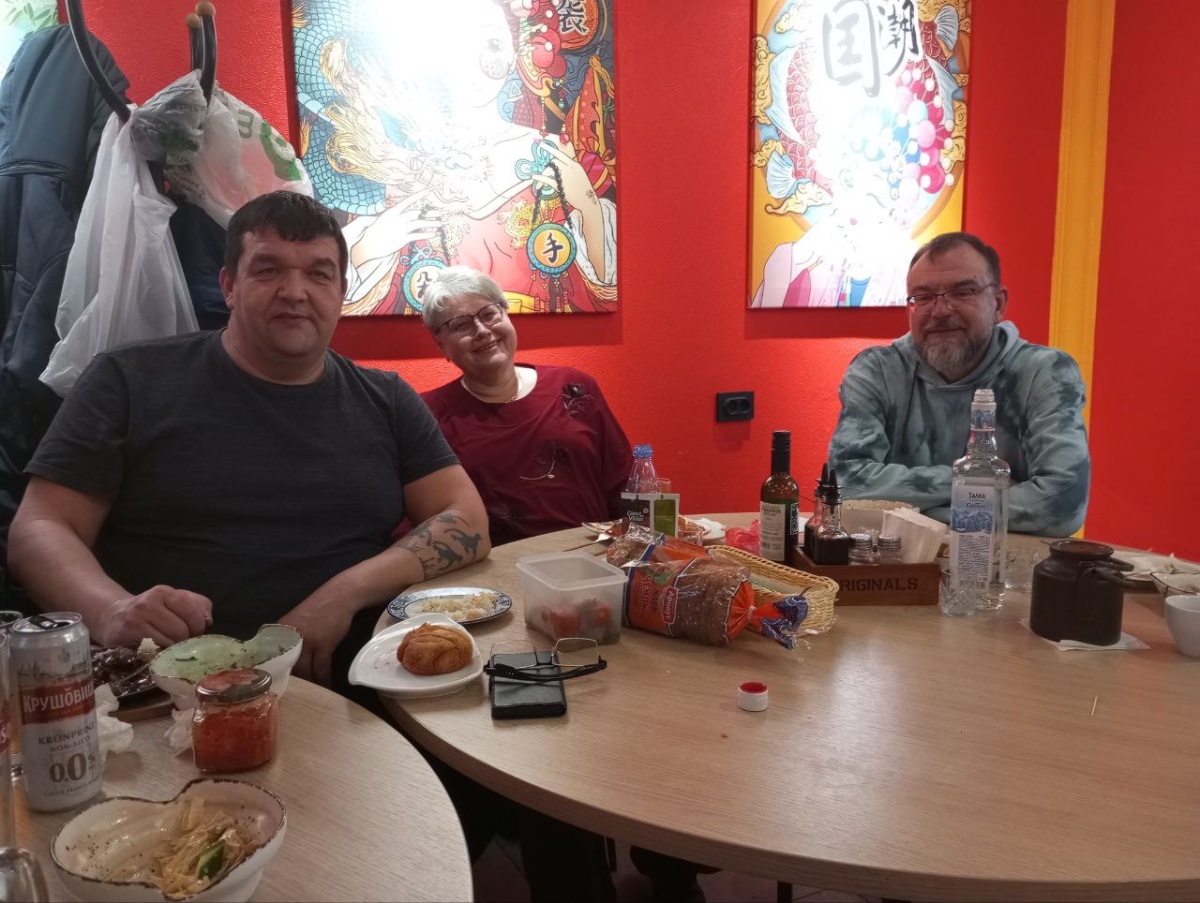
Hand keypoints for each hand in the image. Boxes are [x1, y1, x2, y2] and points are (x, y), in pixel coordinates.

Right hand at [96, 585, 211, 647]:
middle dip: (186, 640)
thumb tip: (208, 620)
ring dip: (173, 649)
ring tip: (167, 646)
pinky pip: (154, 649)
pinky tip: (155, 650)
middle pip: (182, 629)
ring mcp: (136, 618)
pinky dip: (159, 653)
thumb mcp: (173, 602)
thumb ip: (196, 605)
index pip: (192, 610)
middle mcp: (149, 602)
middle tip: (180, 642)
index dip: (198, 626)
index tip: (194, 632)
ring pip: (170, 641)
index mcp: (164, 592)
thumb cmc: (150, 612)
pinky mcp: (127, 634)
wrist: (112, 617)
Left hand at [278, 592, 354, 686]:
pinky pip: (321, 667)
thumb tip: (286, 663)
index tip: (281, 688)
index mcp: (281, 632)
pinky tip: (326, 685)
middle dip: (294, 683)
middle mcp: (291, 638)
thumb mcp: (298, 623)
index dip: (279, 675)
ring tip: (313, 694)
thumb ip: (291, 641)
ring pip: (305, 670)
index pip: (275, 660)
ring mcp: (307, 641)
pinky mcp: (323, 644)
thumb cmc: (320, 610)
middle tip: (298, 695)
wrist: (340, 595)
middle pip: (290, 668)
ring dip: (310, 684)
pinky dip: (324, 678)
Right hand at [348, 188, 439, 267]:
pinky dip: (426, 234)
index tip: (430, 190)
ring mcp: (400, 229)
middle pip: (417, 213)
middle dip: (430, 212)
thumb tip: (400, 212)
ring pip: (419, 223)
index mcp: (392, 211)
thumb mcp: (381, 219)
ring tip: (441, 223)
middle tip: (441, 212)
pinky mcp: (402, 240)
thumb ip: (392, 215)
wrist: (366, 245)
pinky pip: (417, 236)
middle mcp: (397, 219)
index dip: (420, 195)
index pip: (408, 200)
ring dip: (431, 223)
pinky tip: (434, 234)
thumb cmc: (372, 232)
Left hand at [532, 137, 599, 213]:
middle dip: (547, 166)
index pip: (560, 153)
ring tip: (538, 182)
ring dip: (542, 174)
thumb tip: (558, 165)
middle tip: (544, 173)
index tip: (540, 144)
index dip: (549, 149)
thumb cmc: (583, 189)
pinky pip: (546, 179)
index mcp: (574, 164)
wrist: (588, 201)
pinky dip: (539, 178)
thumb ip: (570, 168)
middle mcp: (569, 168)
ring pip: (549, 169)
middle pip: (553, 161)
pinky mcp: (560, 186)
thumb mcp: (579, 174)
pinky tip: (535, 178)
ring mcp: (564, 177)